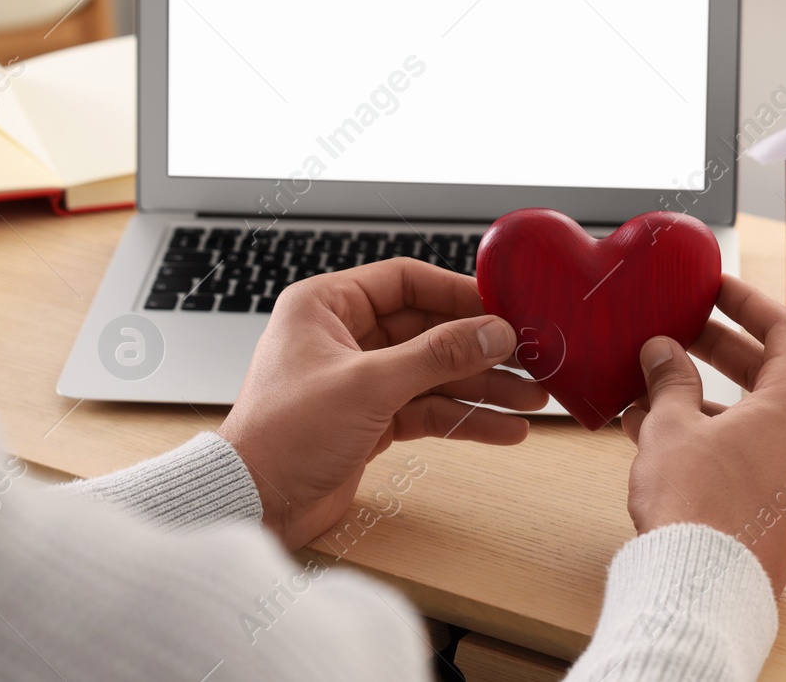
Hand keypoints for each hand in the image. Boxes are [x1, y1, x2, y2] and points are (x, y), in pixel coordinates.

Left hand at [219, 257, 548, 549]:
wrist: (253, 503)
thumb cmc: (284, 434)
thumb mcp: (368, 385)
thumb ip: (437, 355)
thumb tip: (493, 331)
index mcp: (326, 305)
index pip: (405, 281)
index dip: (458, 293)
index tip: (504, 308)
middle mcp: (343, 336)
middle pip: (428, 330)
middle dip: (480, 348)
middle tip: (530, 358)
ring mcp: (358, 380)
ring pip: (434, 373)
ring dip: (482, 387)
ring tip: (532, 399)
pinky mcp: (370, 421)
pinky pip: (427, 409)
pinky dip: (464, 418)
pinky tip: (504, 430)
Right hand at [619, 274, 785, 595]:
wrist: (705, 586)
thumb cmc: (697, 503)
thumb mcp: (673, 425)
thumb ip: (670, 379)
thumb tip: (663, 351)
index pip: (784, 331)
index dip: (745, 303)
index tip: (715, 288)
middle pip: (771, 375)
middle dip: (718, 351)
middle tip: (679, 333)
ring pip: (757, 420)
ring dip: (707, 400)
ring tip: (653, 390)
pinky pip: (753, 455)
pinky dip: (715, 438)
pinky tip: (659, 435)